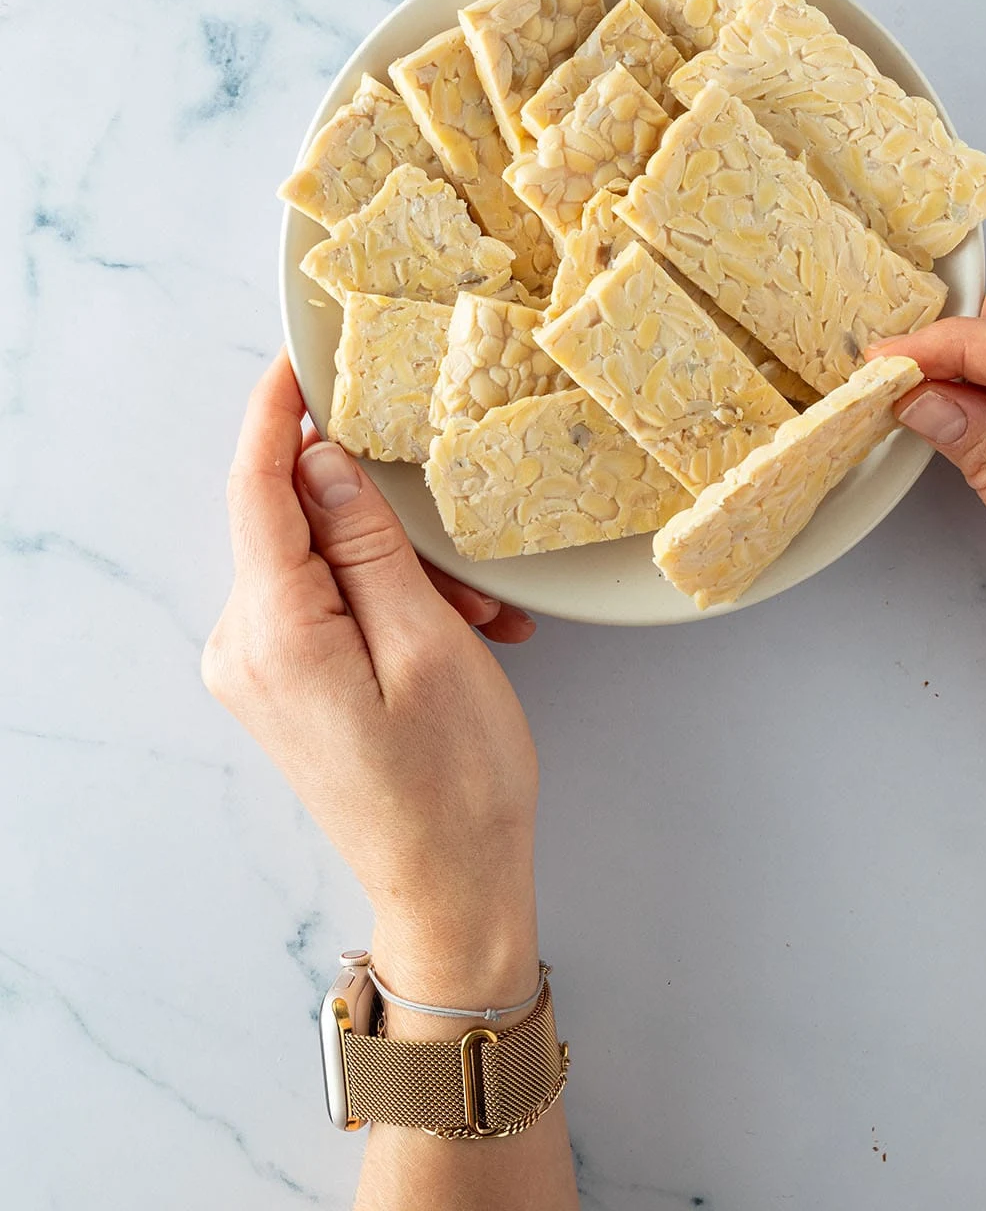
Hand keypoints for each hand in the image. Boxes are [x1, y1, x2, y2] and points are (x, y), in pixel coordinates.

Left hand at [202, 352, 541, 1007]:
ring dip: (402, 568)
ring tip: (481, 618)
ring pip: (322, 562)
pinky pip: (328, 603)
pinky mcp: (282, 683)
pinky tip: (457, 629)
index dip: (276, 413)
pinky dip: (391, 599)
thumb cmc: (455, 783)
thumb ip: (368, 543)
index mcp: (274, 634)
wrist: (450, 891)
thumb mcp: (430, 643)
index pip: (258, 488)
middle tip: (470, 563)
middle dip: (383, 517)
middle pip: (296, 524)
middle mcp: (244, 648)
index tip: (300, 354)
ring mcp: (258, 670)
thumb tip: (323, 458)